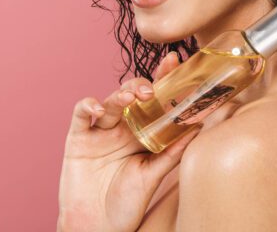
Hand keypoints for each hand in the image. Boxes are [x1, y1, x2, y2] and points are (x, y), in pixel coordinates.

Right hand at [57, 51, 199, 231]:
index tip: (176, 61)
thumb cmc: (126, 203)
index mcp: (142, 132)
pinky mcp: (78, 138)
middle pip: (132, 94)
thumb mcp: (153, 176)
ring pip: (111, 101)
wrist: (97, 228)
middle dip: (142, 84)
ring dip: (122, 94)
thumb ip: (172, 152)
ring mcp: (100, 131)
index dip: (164, 79)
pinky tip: (99, 109)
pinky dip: (89, 106)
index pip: (155, 100)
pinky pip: (81, 114)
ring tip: (133, 97)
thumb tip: (198, 126)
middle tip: (153, 88)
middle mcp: (122, 127)